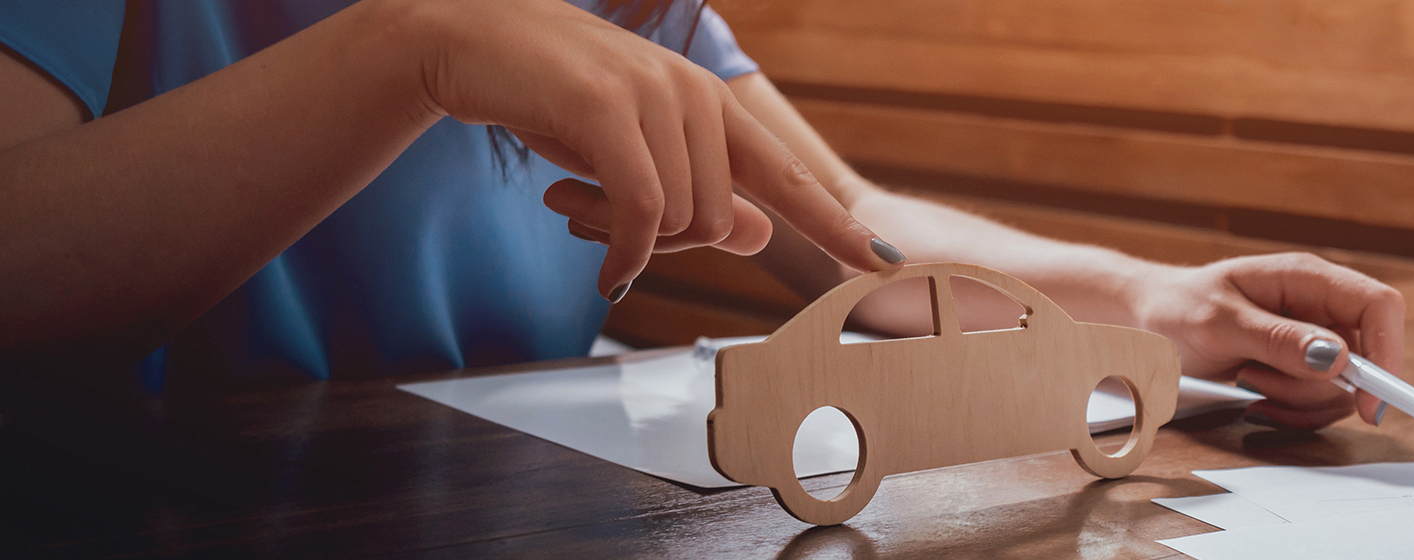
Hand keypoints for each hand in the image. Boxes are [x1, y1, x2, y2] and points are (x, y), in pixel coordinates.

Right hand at [392, 0, 900, 300]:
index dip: (835, 222)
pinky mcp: (609, 108)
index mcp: (710, 105)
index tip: (883, 262)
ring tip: (569, 205)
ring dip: (623, 240)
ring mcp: (655, 96)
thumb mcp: (633, 153)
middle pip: (716, 222)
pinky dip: (624, 253)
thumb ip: (696, 192)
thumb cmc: (549, 98)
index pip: (787, 173)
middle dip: (659, 246)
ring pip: (679, 221)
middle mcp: (695, 96)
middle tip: (593, 223)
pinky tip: (604, 267)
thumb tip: (760, 237)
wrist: (467, 40)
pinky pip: (642, 210)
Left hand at [1131, 253, 1403, 429]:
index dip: (1387, 352)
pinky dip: (1290, 411)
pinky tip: (1252, 396)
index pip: (1379, 306)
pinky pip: (1320, 403)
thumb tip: (1337, 358)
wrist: (1151, 321)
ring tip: (1246, 380)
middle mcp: (1320, 307)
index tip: (1369, 400)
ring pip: (1342, 389)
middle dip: (1317, 387)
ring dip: (1296, 400)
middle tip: (1257, 381)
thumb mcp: (1220, 324)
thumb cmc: (1180, 308)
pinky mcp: (1302, 368)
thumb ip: (1279, 339)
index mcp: (1308, 278)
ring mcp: (1314, 340)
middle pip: (1365, 359)